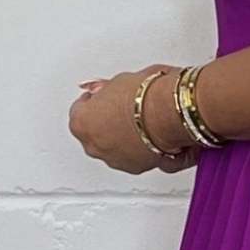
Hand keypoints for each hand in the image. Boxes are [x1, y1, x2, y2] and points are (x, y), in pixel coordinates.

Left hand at [67, 68, 197, 174]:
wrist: (170, 112)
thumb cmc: (144, 95)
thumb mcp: (118, 81)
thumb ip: (106, 91)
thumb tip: (106, 91)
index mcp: (81, 123)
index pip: (79, 111)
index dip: (94, 102)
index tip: (103, 96)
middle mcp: (94, 146)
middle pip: (95, 133)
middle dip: (106, 123)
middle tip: (122, 108)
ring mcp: (114, 160)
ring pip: (113, 148)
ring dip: (122, 138)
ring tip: (141, 121)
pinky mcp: (136, 168)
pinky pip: (133, 157)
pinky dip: (139, 148)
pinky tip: (151, 135)